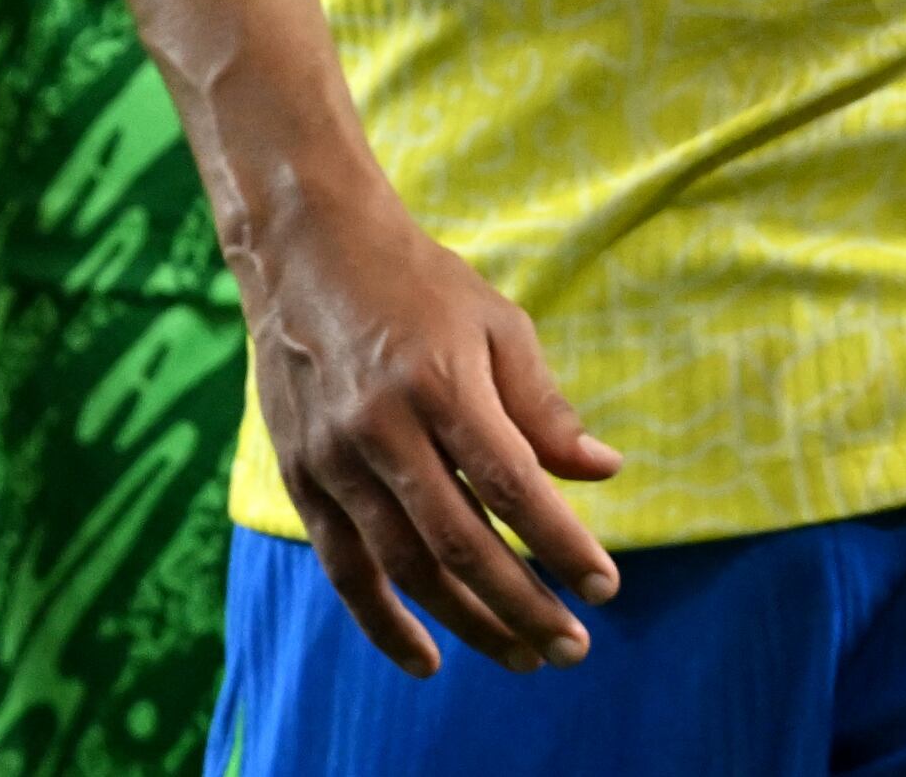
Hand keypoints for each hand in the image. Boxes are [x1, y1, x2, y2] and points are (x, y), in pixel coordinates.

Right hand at [243, 186, 618, 679]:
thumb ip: (543, 406)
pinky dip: (381, 620)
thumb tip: (603, 472)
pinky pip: (343, 565)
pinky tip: (426, 660)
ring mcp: (334, 454)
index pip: (511, 484)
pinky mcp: (300, 473)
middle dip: (522, 604)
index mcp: (438, 381)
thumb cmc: (417, 283)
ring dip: (467, 622)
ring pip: (403, 565)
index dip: (561, 545)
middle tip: (572, 648)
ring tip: (521, 656)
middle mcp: (380, 425)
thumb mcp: (495, 324)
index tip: (605, 589)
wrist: (304, 246)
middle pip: (459, 540)